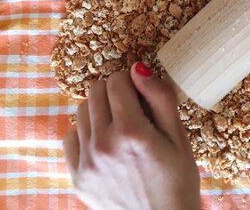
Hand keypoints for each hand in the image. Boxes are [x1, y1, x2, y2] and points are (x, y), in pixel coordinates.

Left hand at [63, 63, 199, 209]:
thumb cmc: (178, 182)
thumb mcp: (180, 137)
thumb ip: (160, 98)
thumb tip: (138, 68)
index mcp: (131, 132)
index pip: (116, 81)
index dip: (130, 81)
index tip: (140, 92)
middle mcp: (103, 144)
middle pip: (95, 92)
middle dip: (113, 91)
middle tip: (131, 107)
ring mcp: (86, 162)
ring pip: (81, 111)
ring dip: (99, 109)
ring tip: (119, 124)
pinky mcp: (77, 177)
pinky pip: (70, 138)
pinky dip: (85, 133)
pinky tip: (104, 142)